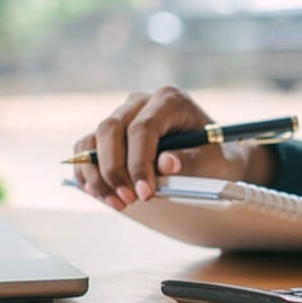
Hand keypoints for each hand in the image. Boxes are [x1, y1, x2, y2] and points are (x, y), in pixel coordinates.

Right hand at [72, 86, 276, 208]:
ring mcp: (124, 114)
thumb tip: (165, 164)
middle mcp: (142, 101)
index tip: (145, 193)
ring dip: (98, 174)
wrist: (212, 156)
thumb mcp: (211, 160)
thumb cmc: (214, 156)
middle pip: (111, 129)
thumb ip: (190, 161)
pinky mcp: (112, 132)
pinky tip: (100, 194)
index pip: (143, 128)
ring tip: (117, 202)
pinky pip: (88, 148)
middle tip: (128, 200)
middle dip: (115, 169)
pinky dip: (88, 172)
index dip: (139, 163)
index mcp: (170, 100)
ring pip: (94, 138)